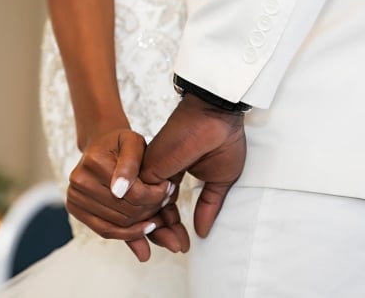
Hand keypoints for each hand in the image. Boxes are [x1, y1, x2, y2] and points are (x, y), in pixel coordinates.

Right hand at [66, 128, 176, 260]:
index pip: (134, 192)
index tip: (168, 189)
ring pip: (118, 223)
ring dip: (142, 222)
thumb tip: (119, 192)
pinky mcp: (75, 209)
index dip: (156, 195)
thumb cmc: (119, 143)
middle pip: (126, 210)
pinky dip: (128, 234)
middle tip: (165, 201)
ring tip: (156, 211)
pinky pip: (105, 230)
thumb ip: (131, 163)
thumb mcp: (132, 142)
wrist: (99, 146)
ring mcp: (74, 197)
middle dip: (152, 209)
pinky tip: (144, 228)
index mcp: (94, 161)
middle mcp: (79, 180)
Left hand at [140, 93, 246, 237]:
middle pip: (153, 209)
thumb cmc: (223, 140)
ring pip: (144, 205)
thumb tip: (202, 231)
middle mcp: (158, 173)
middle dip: (165, 232)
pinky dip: (150, 214)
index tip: (184, 244)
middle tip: (178, 249)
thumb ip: (209, 205)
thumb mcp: (220, 180)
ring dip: (157, 227)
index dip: (174, 225)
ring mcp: (151, 169)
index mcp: (173, 173)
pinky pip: (140, 197)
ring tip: (173, 244)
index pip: (166, 205)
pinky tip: (161, 228)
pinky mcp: (146, 165)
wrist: (216, 116)